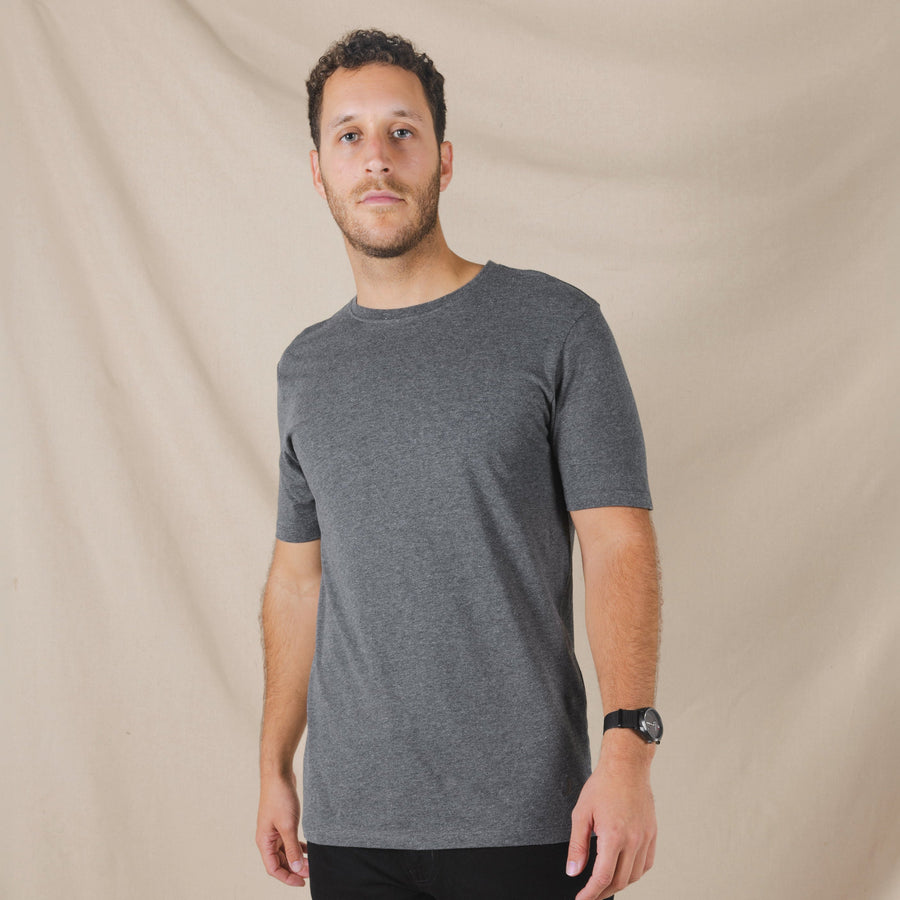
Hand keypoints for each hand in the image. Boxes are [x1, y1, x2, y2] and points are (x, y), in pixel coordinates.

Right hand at [256, 771, 308, 886]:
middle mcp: (268, 838)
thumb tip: (295, 869)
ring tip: (312, 863)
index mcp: (264, 841)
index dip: (287, 877)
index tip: (302, 882)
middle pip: (280, 862)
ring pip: (285, 851)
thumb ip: (292, 848)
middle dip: (294, 869)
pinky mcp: (282, 822)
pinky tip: (309, 849)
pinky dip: (298, 846)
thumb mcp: (288, 826)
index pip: (273, 868)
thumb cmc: (279, 798)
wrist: (279, 774)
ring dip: (297, 858)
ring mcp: (275, 830)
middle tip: (311, 872)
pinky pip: (290, 840)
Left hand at [566, 753, 656, 899]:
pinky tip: (623, 870)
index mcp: (614, 836)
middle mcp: (633, 840)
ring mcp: (645, 838)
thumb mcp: (581, 813)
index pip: (603, 877)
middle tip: (589, 895)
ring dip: (618, 884)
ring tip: (603, 884)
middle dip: (602, 892)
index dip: (591, 893)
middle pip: (619, 880)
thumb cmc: (602, 785)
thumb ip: (577, 846)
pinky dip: (634, 873)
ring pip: (634, 875)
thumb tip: (573, 872)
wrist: (626, 766)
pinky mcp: (652, 834)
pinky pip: (646, 863)